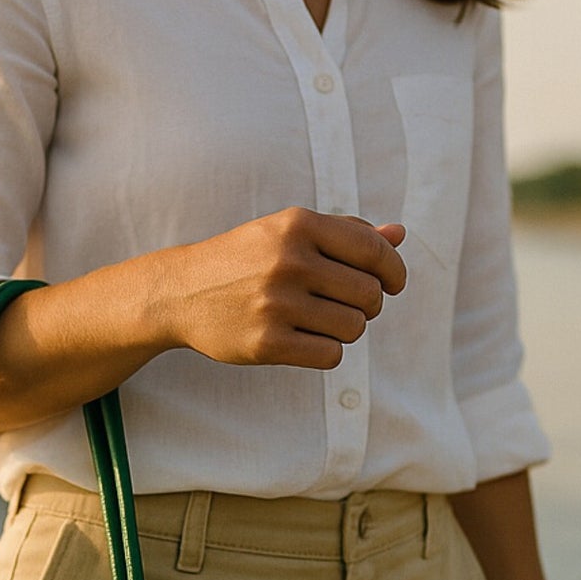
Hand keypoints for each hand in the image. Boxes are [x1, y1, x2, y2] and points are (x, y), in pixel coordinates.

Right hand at [159, 208, 406, 368]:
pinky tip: (307, 340)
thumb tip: (399, 234)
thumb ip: (345, 232)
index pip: (375, 251)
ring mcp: (276, 303)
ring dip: (347, 329)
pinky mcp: (266, 343)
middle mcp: (288, 261)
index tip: (392, 284)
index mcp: (298, 225)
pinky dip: (327, 351)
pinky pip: (330, 354)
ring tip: (322, 321)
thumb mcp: (288, 232)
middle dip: (368, 304)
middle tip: (345, 305)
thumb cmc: (245, 259)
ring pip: (354, 327)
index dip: (394, 272)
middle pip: (370, 295)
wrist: (181, 292)